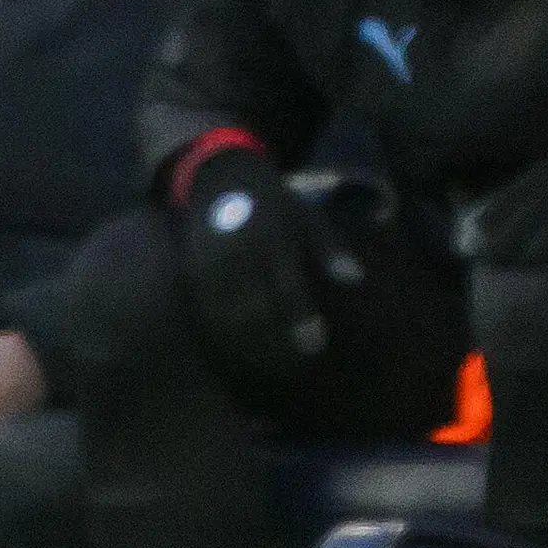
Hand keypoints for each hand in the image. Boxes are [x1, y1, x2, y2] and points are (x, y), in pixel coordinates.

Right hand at [173, 144, 324, 382]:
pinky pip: (204, 315)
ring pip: (226, 319)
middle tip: (294, 367)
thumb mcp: (308, 216)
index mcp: (273, 237)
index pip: (286, 287)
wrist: (220, 178)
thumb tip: (356, 278)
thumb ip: (330, 249)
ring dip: (247, 348)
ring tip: (269, 369)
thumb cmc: (275, 204)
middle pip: (254, 310)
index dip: (300, 319)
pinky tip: (239, 355)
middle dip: (274, 343)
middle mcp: (239, 252)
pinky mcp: (191, 275)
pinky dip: (221, 339)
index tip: (315, 345)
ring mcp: (210, 265)